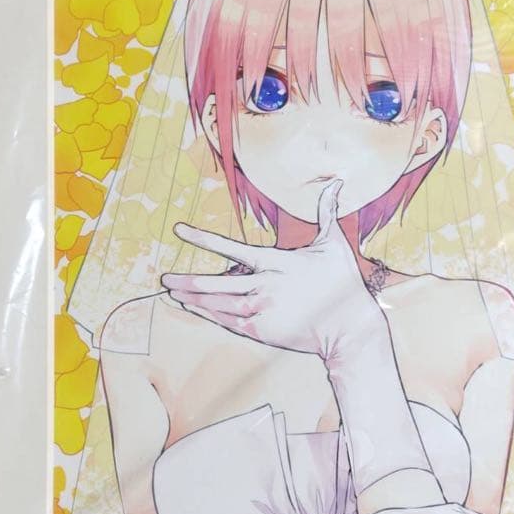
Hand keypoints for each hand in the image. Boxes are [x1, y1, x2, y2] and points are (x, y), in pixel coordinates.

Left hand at [160, 180, 384, 359]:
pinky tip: (193, 308)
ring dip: (192, 297)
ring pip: (215, 304)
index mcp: (275, 262)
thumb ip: (327, 212)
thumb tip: (336, 182)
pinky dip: (207, 313)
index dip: (201, 238)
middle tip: (165, 277)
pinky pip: (225, 320)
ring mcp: (259, 310)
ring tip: (173, 292)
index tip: (179, 230)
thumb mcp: (334, 243)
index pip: (230, 248)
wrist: (348, 328)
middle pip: (212, 283)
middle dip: (185, 280)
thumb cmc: (343, 284)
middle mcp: (262, 286)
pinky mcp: (260, 330)